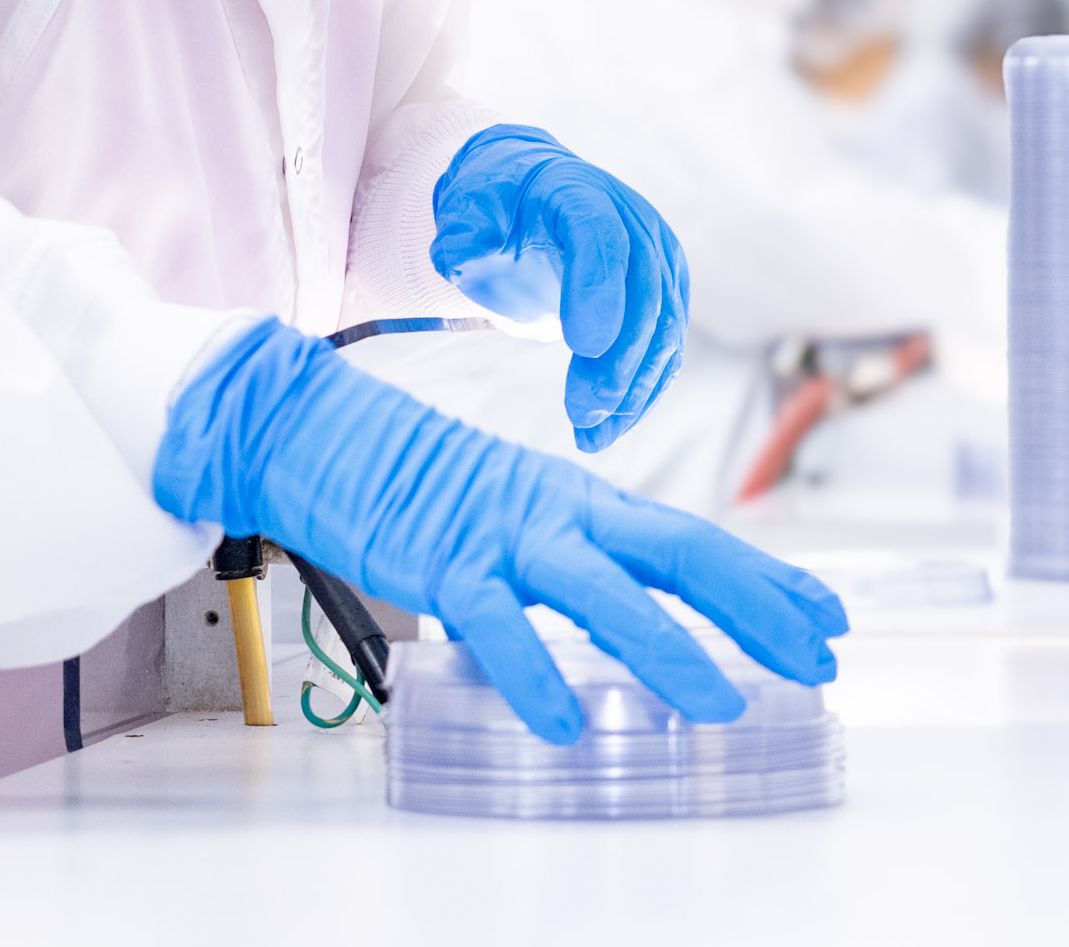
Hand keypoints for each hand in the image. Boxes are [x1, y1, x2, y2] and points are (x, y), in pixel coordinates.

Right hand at [155, 318, 846, 745]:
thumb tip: (639, 603)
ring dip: (666, 645)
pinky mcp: (440, 559)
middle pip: (675, 550)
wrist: (325, 430)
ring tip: (720, 702)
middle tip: (818, 655)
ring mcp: (499, 534)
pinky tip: (562, 723)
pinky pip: (493, 622)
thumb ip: (575, 552)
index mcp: (578, 499)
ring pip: (598, 588)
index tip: (829, 616)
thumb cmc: (421, 480)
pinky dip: (531, 671)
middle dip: (754, 604)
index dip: (765, 578)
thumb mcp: (517, 508)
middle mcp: (555, 510)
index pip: (692, 537)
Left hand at [431, 124, 689, 450]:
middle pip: (643, 292)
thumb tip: (459, 258)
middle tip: (582, 410)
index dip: (597, 290)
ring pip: (663, 329)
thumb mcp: (469, 206)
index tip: (581, 346)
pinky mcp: (665, 293)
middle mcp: (632, 222)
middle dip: (618, 359)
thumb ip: (463, 232)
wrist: (532, 195)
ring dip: (633, 388)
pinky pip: (664, 348)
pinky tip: (608, 428)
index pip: (600, 237)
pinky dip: (641, 392)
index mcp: (580, 193)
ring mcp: (656, 258)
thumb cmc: (499, 205)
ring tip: (592, 434)